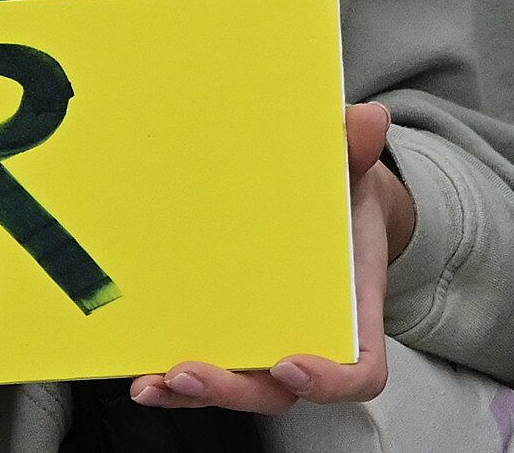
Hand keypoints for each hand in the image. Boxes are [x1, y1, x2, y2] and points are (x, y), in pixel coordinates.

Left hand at [132, 103, 413, 414]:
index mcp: (353, 312)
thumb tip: (370, 120)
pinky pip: (207, 376)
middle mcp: (311, 341)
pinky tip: (143, 376)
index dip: (328, 381)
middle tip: (192, 369)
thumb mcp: (354, 171)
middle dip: (234, 389)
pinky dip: (174, 384)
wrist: (329, 207)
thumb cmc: (346, 198)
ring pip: (237, 391)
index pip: (359, 371)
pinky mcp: (231, 341)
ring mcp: (267, 348)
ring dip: (196, 393)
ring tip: (156, 380)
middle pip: (279, 393)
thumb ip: (360, 150)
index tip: (289, 364)